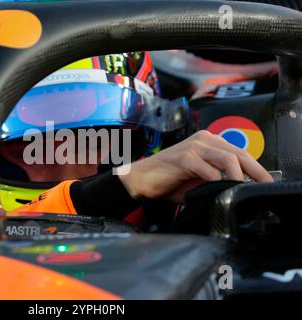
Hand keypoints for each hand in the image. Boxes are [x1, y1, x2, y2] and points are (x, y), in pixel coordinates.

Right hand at [116, 130, 273, 202]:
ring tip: (243, 191)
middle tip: (266, 186)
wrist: (139, 179)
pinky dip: (220, 183)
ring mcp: (194, 147)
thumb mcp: (196, 179)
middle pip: (240, 153)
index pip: (239, 152)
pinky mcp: (185, 158)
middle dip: (257, 172)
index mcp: (206, 141)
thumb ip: (216, 180)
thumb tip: (237, 191)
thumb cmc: (166, 181)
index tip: (265, 182)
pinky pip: (211, 172)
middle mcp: (203, 139)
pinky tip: (223, 192)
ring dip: (240, 178)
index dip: (255, 167)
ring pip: (229, 159)